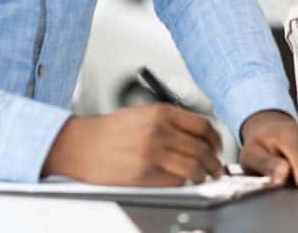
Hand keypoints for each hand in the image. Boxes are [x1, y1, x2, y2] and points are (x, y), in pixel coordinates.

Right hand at [42, 105, 222, 185]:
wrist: (79, 145)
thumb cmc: (108, 131)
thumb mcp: (143, 114)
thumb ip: (171, 122)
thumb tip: (198, 135)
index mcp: (161, 113)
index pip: (203, 125)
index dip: (216, 138)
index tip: (218, 146)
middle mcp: (159, 131)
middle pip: (202, 148)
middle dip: (214, 160)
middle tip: (216, 167)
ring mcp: (152, 153)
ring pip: (193, 166)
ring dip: (203, 174)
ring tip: (204, 176)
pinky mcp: (143, 174)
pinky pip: (175, 181)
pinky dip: (184, 183)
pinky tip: (183, 182)